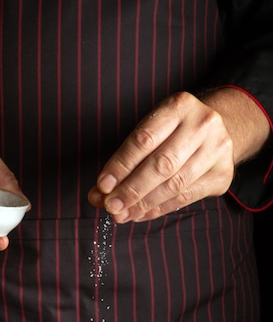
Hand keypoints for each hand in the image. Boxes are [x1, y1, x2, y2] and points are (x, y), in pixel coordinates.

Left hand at [88, 91, 242, 221]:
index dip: (120, 166)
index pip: (144, 139)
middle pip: (161, 164)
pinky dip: (158, 209)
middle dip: (131, 190)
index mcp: (179, 106)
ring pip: (174, 184)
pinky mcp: (223, 175)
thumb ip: (124, 160)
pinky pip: (186, 198)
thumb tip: (98, 193)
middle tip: (110, 206)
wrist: (216, 131)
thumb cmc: (172, 132)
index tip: (102, 186)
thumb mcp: (150, 131)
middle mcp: (202, 124)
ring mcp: (217, 149)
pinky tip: (140, 215)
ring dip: (143, 204)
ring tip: (121, 214)